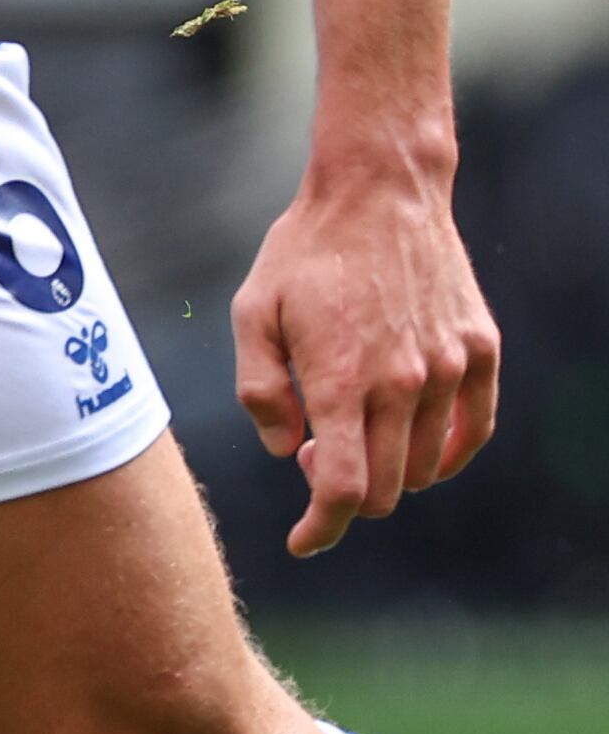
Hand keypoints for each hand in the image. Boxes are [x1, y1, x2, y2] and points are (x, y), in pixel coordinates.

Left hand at [235, 154, 498, 555]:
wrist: (379, 193)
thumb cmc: (304, 254)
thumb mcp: (252, 314)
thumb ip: (261, 390)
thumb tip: (287, 451)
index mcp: (343, 381)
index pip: (343, 490)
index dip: (321, 528)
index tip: (302, 541)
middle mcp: (404, 383)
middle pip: (386, 489)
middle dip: (344, 496)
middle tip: (316, 455)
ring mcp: (451, 368)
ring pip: (428, 468)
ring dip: (390, 472)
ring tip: (354, 429)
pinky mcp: (481, 351)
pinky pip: (474, 431)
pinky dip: (446, 454)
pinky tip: (416, 444)